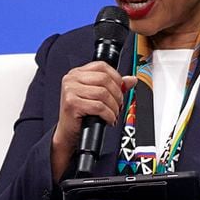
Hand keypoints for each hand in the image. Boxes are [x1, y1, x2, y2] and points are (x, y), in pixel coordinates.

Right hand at [51, 61, 136, 180]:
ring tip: (113, 114)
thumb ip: (114, 86)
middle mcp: (72, 79)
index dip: (116, 77)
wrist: (68, 133)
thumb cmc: (82, 114)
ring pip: (103, 93)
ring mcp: (70, 90)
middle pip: (104, 79)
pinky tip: (108, 120)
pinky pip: (99, 107)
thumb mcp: (98, 96)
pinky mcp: (72, 103)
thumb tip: (131, 80)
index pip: (102, 66)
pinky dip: (108, 115)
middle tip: (118, 105)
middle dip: (117, 94)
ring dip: (113, 107)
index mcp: (77, 73)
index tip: (122, 89)